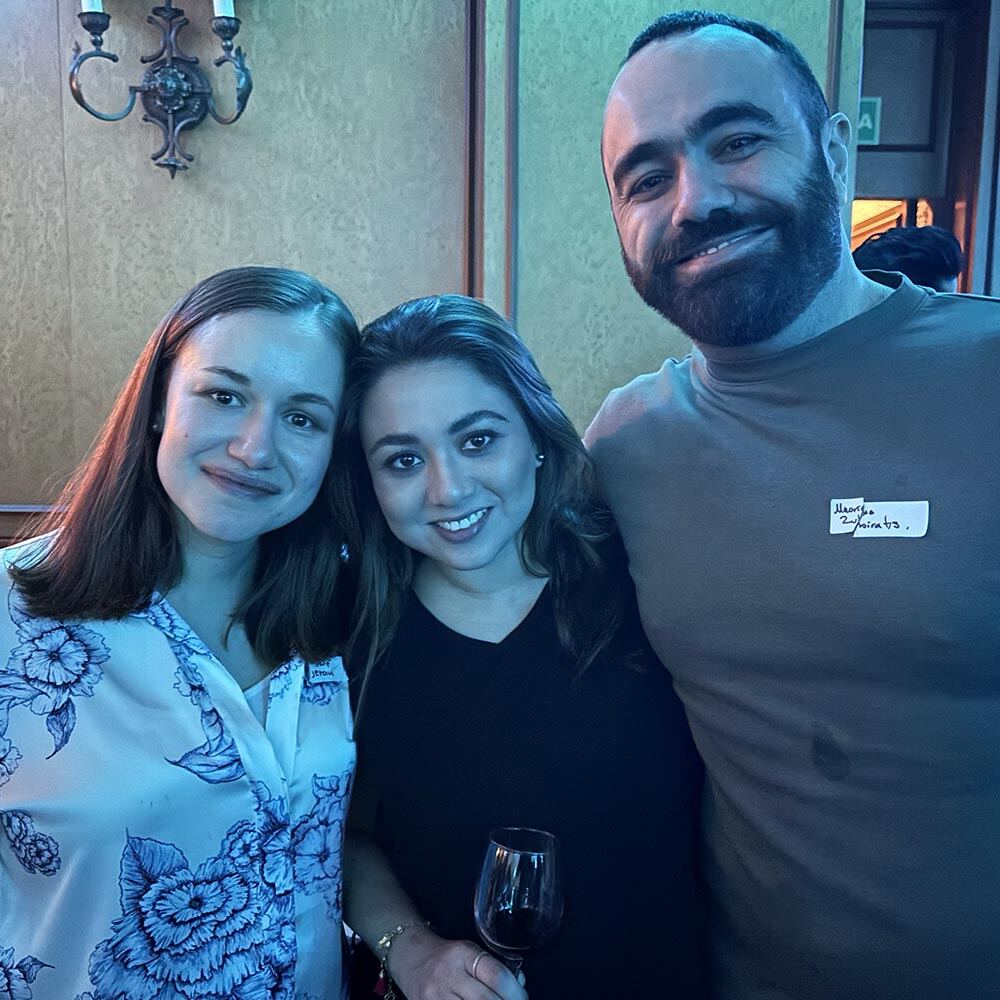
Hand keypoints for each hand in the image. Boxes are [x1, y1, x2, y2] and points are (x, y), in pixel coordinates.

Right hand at [389, 925, 527, 999]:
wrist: (411, 958)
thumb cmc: (448, 957)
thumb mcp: (471, 952)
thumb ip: (494, 968)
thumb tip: (520, 983)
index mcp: (463, 954)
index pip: (496, 975)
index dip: (516, 992)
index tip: (523, 997)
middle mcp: (448, 975)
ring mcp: (436, 996)